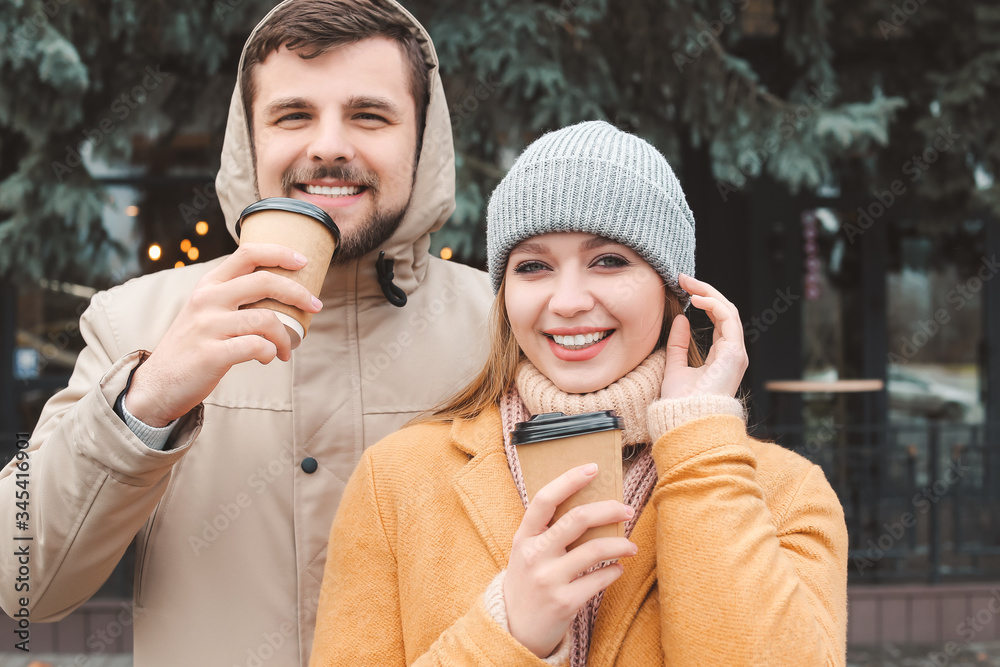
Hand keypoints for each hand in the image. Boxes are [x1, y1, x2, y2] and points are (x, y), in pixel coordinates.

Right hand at [124, 243, 322, 426]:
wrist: (157, 386)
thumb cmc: (192, 348)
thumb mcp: (205, 312)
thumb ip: (232, 298)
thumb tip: (279, 292)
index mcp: (208, 285)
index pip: (248, 254)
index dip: (280, 253)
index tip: (303, 262)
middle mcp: (207, 300)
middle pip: (264, 281)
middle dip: (298, 293)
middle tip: (316, 306)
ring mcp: (208, 327)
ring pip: (266, 319)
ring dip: (286, 336)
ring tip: (287, 349)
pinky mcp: (211, 354)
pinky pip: (256, 347)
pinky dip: (270, 353)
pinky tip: (268, 358)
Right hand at [504, 463, 635, 657]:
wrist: (514, 629)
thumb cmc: (526, 583)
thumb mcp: (527, 553)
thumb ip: (548, 532)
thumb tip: (590, 507)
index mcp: (524, 537)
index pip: (545, 499)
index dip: (570, 480)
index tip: (593, 468)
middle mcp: (535, 555)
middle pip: (577, 519)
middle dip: (609, 509)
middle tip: (627, 508)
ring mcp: (549, 579)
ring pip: (595, 549)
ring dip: (620, 544)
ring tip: (630, 546)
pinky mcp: (564, 602)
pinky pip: (599, 580)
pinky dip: (614, 572)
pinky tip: (617, 569)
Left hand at [661, 273, 747, 399]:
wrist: (684, 420)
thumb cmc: (680, 402)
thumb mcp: (675, 367)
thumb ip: (678, 344)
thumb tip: (681, 319)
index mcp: (721, 356)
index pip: (718, 319)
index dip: (703, 300)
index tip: (683, 287)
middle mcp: (732, 353)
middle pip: (725, 312)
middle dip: (705, 291)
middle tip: (683, 278)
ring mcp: (736, 353)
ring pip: (729, 311)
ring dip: (709, 293)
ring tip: (688, 283)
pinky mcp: (734, 353)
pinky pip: (729, 320)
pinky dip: (714, 305)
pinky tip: (697, 298)